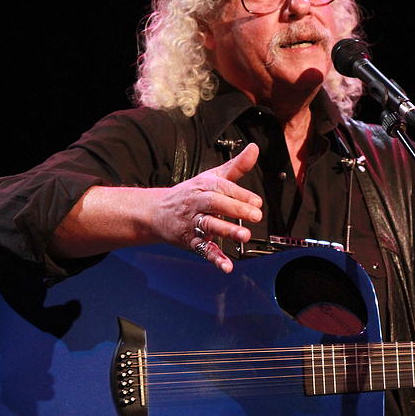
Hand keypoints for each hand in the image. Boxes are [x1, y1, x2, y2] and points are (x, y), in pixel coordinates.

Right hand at [152, 142, 261, 272]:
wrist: (157, 212)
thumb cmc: (191, 194)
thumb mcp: (212, 177)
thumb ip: (236, 166)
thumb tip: (254, 149)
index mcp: (204, 186)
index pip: (222, 187)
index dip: (240, 194)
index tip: (257, 202)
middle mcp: (197, 203)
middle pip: (215, 204)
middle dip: (236, 209)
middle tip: (256, 216)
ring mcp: (192, 223)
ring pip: (209, 225)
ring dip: (227, 231)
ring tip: (244, 236)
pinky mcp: (191, 241)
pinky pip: (203, 250)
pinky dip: (215, 259)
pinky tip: (227, 266)